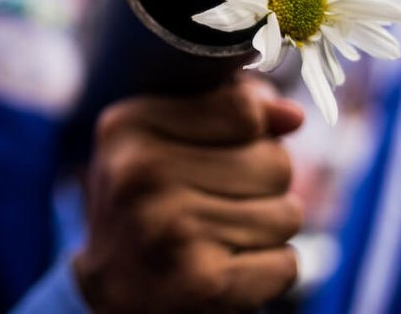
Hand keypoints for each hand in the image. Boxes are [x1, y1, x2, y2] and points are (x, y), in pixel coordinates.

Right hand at [74, 74, 303, 313]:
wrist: (108, 291)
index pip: (245, 111)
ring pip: (287, 215)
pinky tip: (226, 267)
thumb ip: (228, 110)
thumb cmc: (146, 200)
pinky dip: (268, 269)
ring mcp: (171, 230)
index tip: (224, 151)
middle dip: (264, 184)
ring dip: (267, 229)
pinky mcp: (202, 283)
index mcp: (130, 125)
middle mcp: (142, 174)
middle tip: (221, 202)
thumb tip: (293, 116)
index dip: (252, 133)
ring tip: (222, 235)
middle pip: (275, 162)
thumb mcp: (163, 136)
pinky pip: (286, 264)